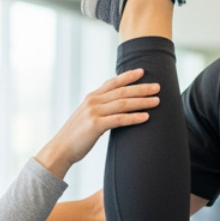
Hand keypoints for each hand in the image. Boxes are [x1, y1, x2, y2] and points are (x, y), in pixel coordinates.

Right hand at [34, 69, 159, 177]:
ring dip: (142, 102)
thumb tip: (116, 109)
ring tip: (157, 101)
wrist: (60, 149)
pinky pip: (119, 119)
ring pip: (123, 103)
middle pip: (122, 91)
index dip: (128, 76)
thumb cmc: (76, 136)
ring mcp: (93, 112)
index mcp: (91, 97)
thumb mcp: (86, 117)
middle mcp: (93, 101)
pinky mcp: (95, 125)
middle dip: (142, 88)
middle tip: (158, 87)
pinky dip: (134, 117)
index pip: (113, 82)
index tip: (143, 71)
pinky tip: (146, 117)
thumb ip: (100, 110)